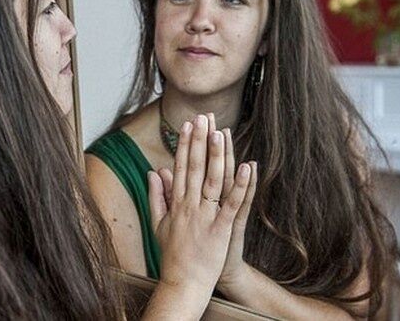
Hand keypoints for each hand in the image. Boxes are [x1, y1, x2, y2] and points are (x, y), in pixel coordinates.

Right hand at [148, 114, 253, 296]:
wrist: (183, 283)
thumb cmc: (172, 254)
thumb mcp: (158, 223)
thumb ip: (156, 196)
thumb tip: (153, 171)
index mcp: (176, 203)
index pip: (180, 167)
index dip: (184, 145)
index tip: (187, 125)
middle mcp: (189, 206)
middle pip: (194, 167)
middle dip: (199, 141)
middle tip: (202, 117)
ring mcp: (205, 217)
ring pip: (212, 181)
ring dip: (216, 155)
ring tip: (220, 132)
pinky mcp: (220, 229)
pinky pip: (232, 204)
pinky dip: (240, 186)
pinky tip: (246, 167)